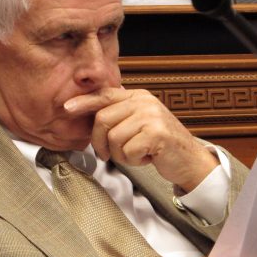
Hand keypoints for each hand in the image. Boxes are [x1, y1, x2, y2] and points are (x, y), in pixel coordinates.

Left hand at [64, 87, 217, 190]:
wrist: (189, 160)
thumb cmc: (160, 145)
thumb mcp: (139, 123)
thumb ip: (119, 115)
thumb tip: (89, 115)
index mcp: (138, 97)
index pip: (105, 95)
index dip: (83, 102)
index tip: (67, 108)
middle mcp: (145, 102)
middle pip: (103, 120)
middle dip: (100, 142)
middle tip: (108, 154)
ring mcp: (151, 116)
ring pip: (113, 139)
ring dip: (121, 154)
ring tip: (138, 153)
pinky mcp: (156, 133)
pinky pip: (127, 151)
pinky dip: (134, 160)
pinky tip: (147, 157)